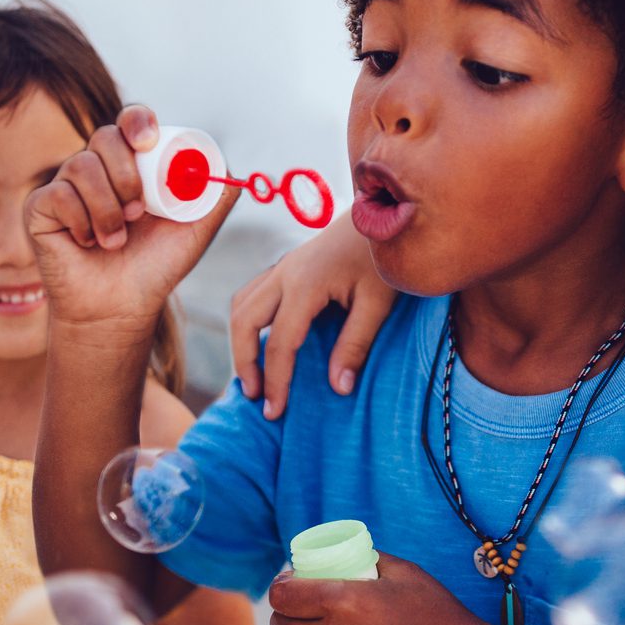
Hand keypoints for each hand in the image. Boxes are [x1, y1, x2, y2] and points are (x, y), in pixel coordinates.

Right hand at [25, 105, 239, 333]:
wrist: (120, 307)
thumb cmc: (155, 267)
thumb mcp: (195, 232)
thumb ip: (216, 198)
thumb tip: (229, 169)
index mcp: (133, 165)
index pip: (132, 122)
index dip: (138, 122)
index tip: (149, 141)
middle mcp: (98, 168)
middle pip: (105, 136)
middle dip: (126, 173)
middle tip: (139, 212)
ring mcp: (66, 184)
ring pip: (81, 165)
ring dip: (107, 207)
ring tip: (117, 239)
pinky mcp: (41, 207)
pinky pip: (58, 194)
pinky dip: (80, 221)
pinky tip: (88, 243)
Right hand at [229, 215, 394, 418]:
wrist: (382, 213)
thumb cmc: (383, 257)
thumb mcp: (378, 302)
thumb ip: (356, 344)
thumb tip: (338, 388)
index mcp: (304, 284)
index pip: (280, 343)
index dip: (276, 381)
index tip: (275, 411)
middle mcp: (284, 273)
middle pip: (243, 322)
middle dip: (244, 362)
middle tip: (257, 396)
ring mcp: (282, 266)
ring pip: (240, 305)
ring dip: (240, 341)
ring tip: (253, 374)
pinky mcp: (287, 265)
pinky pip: (251, 294)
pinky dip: (247, 321)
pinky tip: (263, 340)